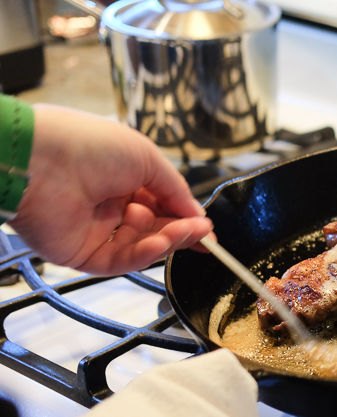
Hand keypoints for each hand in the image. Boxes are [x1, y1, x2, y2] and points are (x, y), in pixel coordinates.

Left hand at [9, 105, 212, 275]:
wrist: (39, 160)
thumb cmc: (85, 144)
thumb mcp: (146, 157)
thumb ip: (175, 189)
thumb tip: (196, 213)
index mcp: (121, 178)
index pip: (160, 205)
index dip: (185, 216)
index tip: (206, 227)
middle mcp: (108, 205)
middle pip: (155, 228)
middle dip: (182, 230)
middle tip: (204, 233)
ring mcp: (95, 231)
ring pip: (141, 246)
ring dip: (167, 241)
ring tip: (186, 233)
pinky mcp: (82, 253)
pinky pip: (120, 261)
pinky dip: (144, 254)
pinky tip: (160, 243)